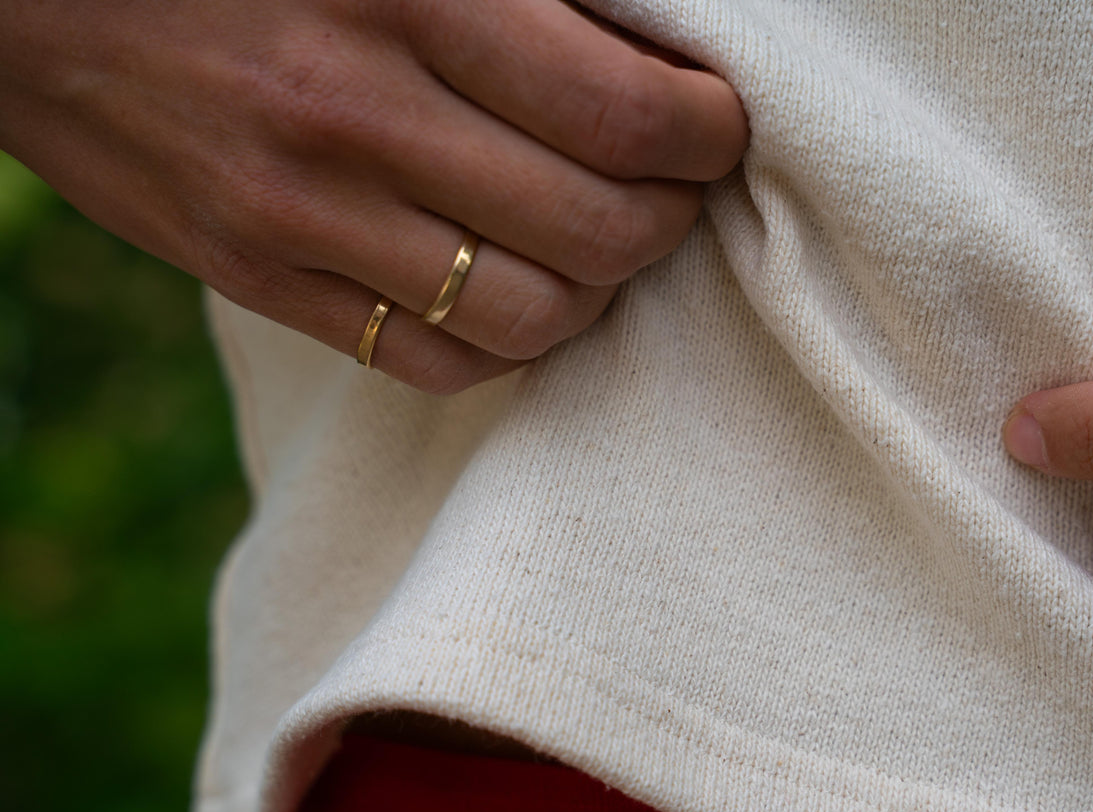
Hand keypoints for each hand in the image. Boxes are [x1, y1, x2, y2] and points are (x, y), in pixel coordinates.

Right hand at [0, 0, 747, 391]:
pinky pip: (431, 364)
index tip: (713, 122)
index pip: (623, 118)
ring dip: (600, 288)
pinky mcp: (257, 279)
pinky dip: (506, 344)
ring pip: (530, 319)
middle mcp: (354, 117)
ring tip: (601, 238)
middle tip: (675, 182)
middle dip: (672, 215)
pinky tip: (515, 287)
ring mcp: (298, 216)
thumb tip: (645, 44)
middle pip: (597, 230)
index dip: (705, 134)